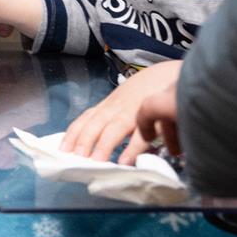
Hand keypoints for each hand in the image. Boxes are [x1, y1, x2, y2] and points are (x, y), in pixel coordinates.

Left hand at [60, 60, 181, 163]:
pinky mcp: (153, 115)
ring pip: (114, 128)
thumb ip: (116, 117)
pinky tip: (125, 161)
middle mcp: (117, 106)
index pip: (86, 118)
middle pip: (95, 123)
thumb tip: (100, 142)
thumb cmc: (149, 90)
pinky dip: (133, 147)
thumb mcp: (127, 101)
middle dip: (82, 141)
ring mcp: (134, 110)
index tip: (61, 150)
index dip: (73, 134)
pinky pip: (142, 133)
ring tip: (94, 163)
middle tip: (72, 160)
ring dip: (103, 146)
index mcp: (110, 105)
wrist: (174, 72)